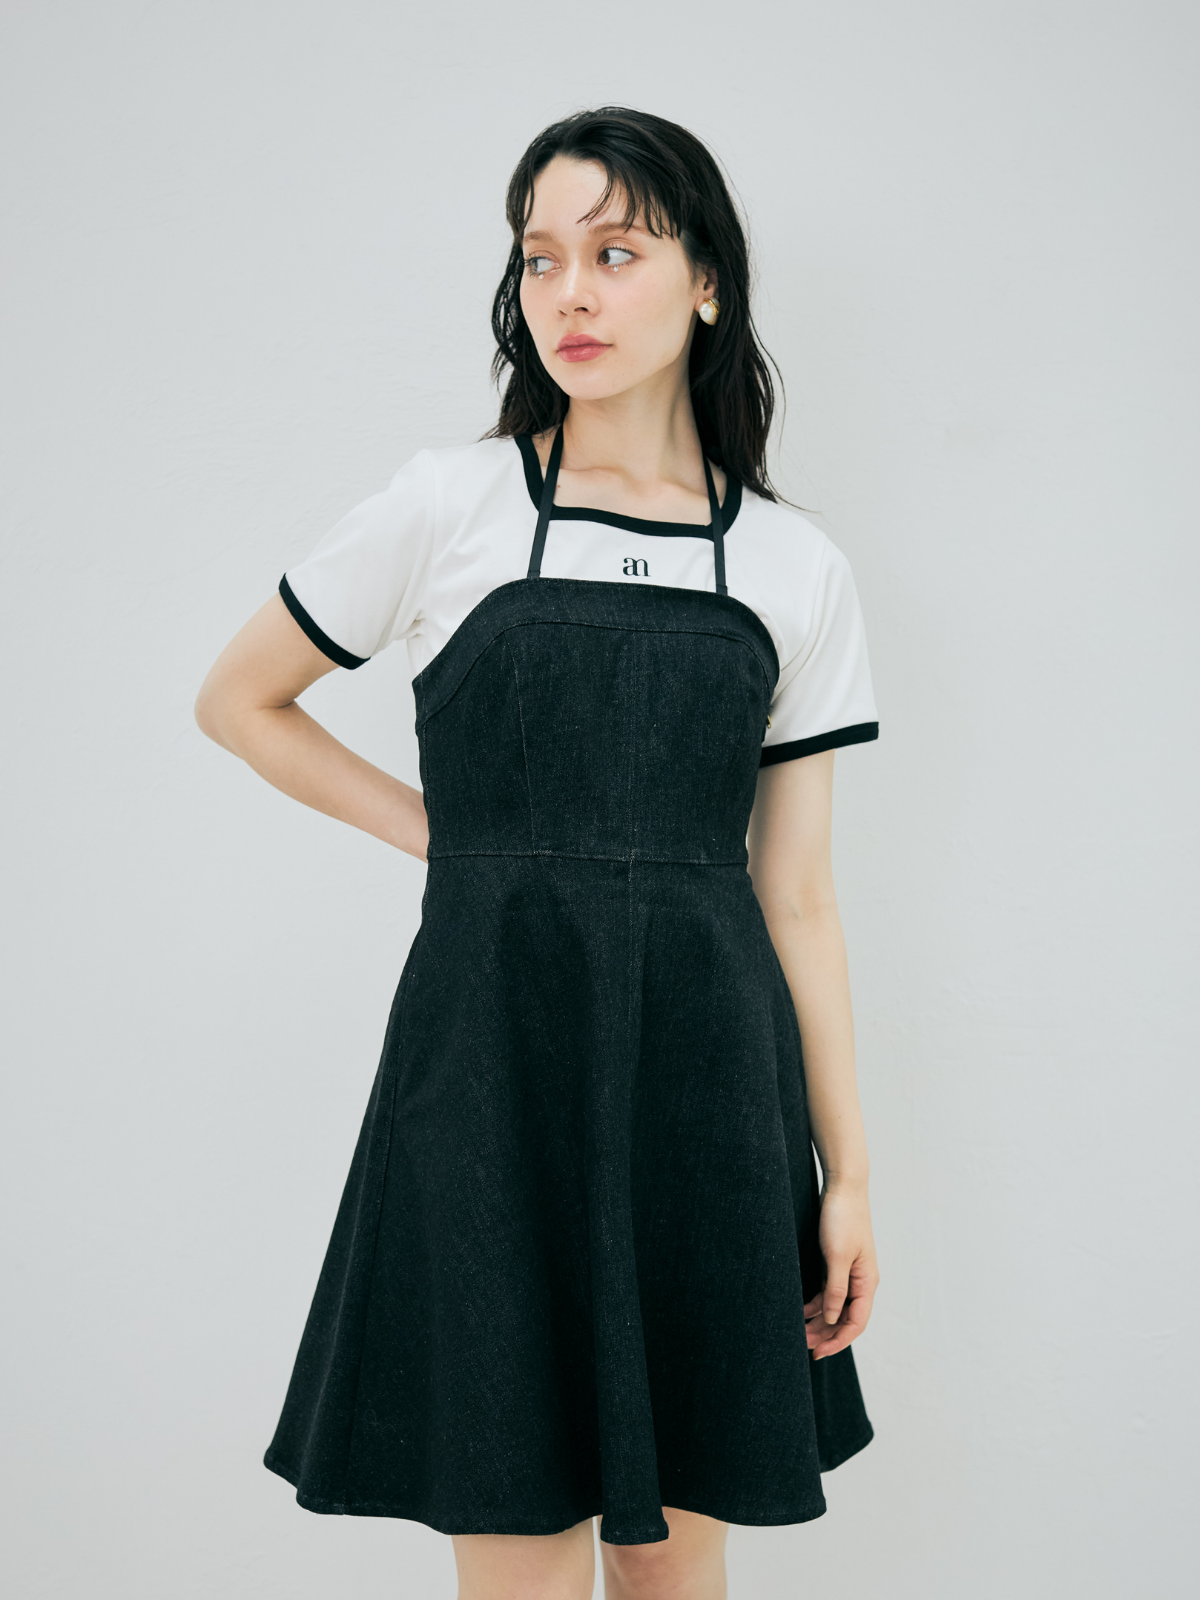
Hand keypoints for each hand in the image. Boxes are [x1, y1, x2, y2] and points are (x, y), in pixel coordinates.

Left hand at [804, 1182, 878, 1359]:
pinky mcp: (838, 1262)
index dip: (837, 1341)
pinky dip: (816, 1303)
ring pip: (835, 1306)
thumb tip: (831, 1318)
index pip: (855, 1323)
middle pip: (845, 1318)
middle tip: (803, 1346)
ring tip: (799, 1332)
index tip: (818, 1353)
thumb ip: (835, 1290)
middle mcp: (861, 1281)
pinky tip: (802, 1310)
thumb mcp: (837, 1257)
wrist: (843, 1187)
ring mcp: (850, 1272)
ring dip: (819, 1321)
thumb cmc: (843, 1219)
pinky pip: (829, 1291)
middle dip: (826, 1334)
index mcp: (867, 1282)